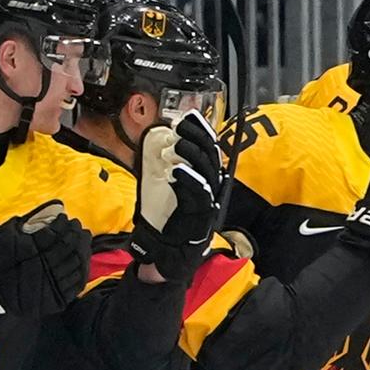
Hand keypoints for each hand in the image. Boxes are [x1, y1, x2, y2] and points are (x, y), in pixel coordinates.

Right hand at [0, 201, 90, 333]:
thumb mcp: (7, 235)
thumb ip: (29, 223)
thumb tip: (52, 211)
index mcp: (31, 250)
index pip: (57, 234)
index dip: (64, 225)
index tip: (66, 218)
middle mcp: (44, 268)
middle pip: (70, 249)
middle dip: (77, 236)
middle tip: (78, 227)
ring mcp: (52, 286)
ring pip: (77, 266)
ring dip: (83, 251)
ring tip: (83, 240)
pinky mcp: (56, 300)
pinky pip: (76, 285)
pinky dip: (82, 270)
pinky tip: (82, 260)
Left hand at [131, 110, 224, 282]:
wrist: (167, 253)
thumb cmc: (166, 221)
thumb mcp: (164, 187)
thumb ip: (166, 167)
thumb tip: (158, 143)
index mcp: (203, 179)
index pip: (209, 149)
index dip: (201, 131)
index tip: (189, 116)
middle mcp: (210, 189)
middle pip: (212, 156)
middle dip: (198, 137)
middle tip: (182, 125)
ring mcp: (208, 202)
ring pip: (208, 172)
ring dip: (193, 154)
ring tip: (179, 143)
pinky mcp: (202, 215)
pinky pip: (200, 193)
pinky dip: (189, 179)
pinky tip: (176, 170)